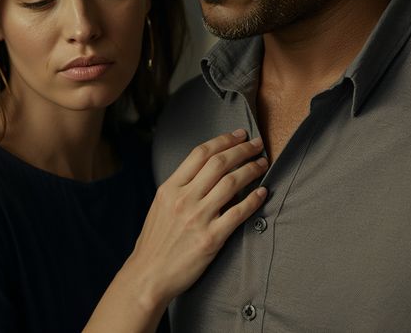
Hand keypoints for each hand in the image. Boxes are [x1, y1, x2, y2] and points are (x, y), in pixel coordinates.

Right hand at [124, 129, 268, 311]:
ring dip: (251, 169)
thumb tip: (205, 173)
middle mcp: (184, 199)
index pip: (200, 153)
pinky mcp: (211, 238)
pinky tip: (262, 192)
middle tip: (257, 143)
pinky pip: (238, 213)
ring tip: (262, 163)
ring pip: (231, 183)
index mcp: (170, 188)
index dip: (223, 140)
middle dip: (242, 149)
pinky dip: (253, 199)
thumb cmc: (155, 243)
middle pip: (219, 163)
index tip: (238, 134)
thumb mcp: (160, 206)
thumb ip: (180, 188)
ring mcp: (198, 218)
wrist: (148, 276)